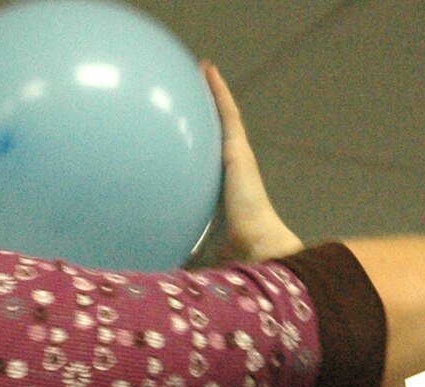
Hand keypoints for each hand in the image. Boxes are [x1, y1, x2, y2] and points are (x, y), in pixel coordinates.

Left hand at [202, 62, 303, 262]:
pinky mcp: (238, 150)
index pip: (215, 168)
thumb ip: (188, 258)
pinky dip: (218, 92)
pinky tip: (207, 70)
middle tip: (200, 94)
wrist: (260, 251)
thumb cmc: (238, 258)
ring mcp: (240, 159)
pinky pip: (226, 114)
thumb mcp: (205, 253)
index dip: (207, 152)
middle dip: (213, 116)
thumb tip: (164, 278)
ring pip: (226, 119)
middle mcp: (237, 172)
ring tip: (205, 72)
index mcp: (231, 194)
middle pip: (223, 137)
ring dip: (217, 95)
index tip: (196, 140)